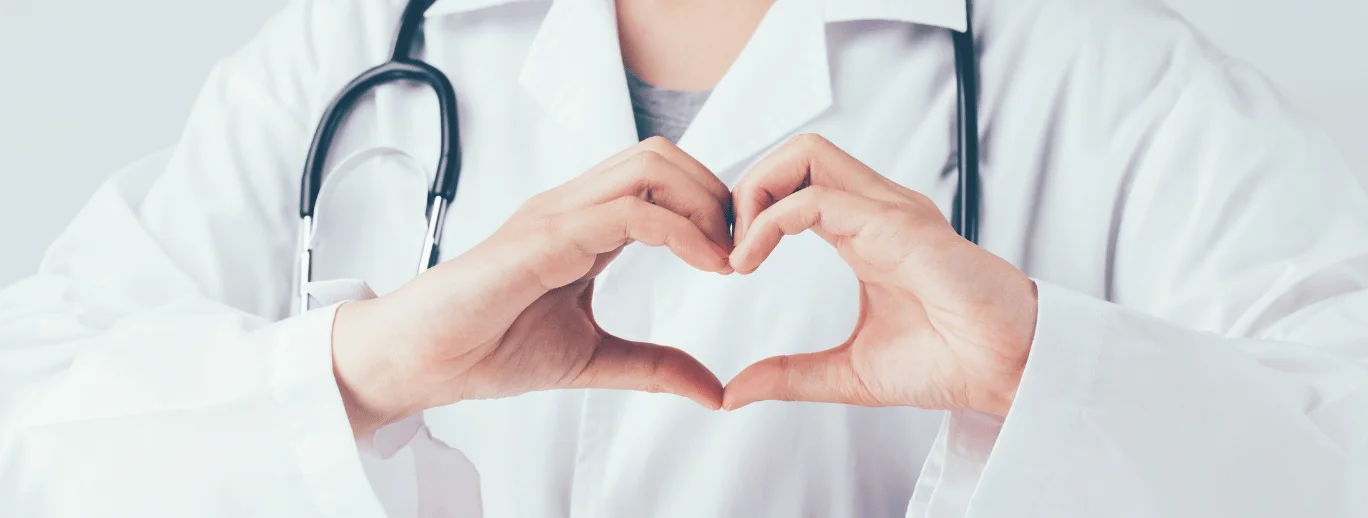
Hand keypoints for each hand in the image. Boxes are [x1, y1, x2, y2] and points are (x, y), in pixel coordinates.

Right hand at [333, 137, 734, 435]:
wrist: (424, 360)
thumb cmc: (488, 348)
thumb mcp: (594, 359)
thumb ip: (655, 367)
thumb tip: (713, 390)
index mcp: (583, 225)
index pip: (659, 181)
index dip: (707, 209)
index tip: (736, 259)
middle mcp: (572, 207)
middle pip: (660, 155)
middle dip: (714, 193)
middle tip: (739, 249)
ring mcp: (558, 214)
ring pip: (649, 166)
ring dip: (702, 203)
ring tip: (725, 255)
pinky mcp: (546, 235)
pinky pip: (629, 211)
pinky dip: (680, 231)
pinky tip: (704, 264)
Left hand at [722, 134, 1037, 416]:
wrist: (1009, 373)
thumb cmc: (950, 363)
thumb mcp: (848, 373)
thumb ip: (791, 376)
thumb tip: (733, 392)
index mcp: (866, 232)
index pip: (797, 183)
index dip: (751, 212)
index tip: (729, 265)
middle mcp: (877, 210)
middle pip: (798, 152)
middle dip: (746, 187)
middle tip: (726, 249)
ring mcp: (890, 212)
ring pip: (806, 154)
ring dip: (756, 193)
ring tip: (738, 252)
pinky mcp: (898, 227)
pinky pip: (818, 198)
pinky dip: (771, 220)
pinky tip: (750, 261)